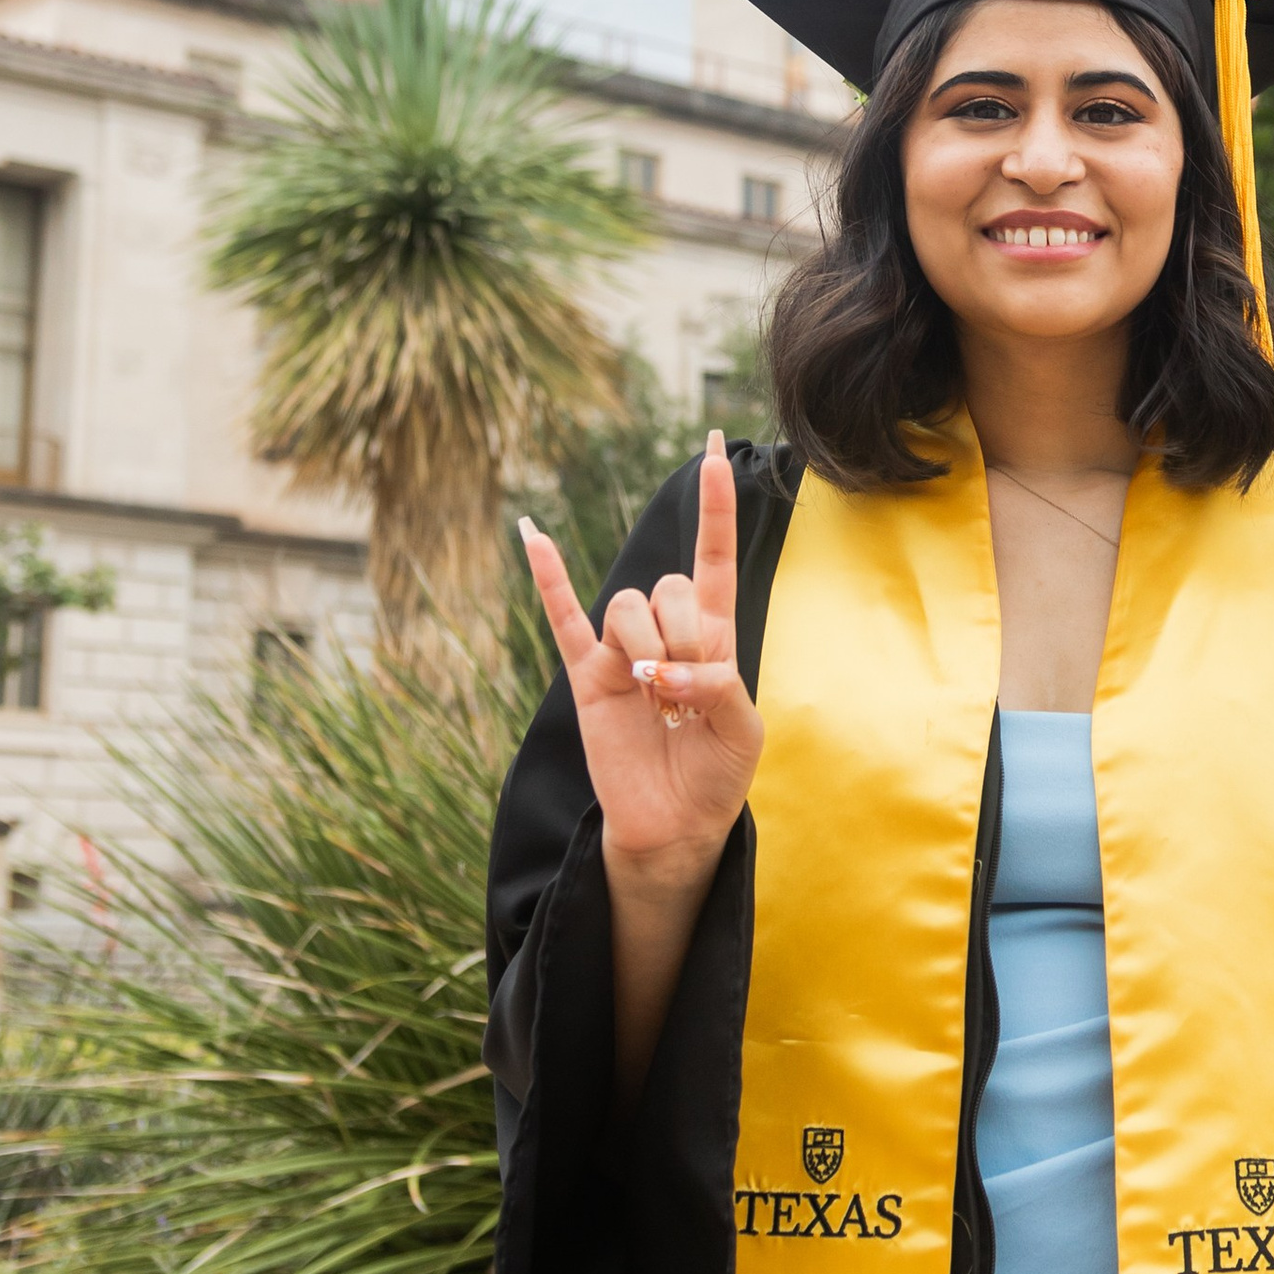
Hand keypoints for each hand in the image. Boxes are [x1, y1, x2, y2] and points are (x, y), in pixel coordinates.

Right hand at [519, 431, 763, 891]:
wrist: (675, 826)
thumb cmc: (717, 775)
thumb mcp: (741, 728)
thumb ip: (716, 684)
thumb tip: (660, 673)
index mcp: (713, 635)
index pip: (713, 556)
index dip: (717, 506)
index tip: (720, 448)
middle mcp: (665, 634)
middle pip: (670, 587)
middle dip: (688, 635)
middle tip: (689, 688)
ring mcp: (622, 652)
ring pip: (629, 607)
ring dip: (648, 648)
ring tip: (657, 698)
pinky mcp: (587, 678)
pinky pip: (562, 619)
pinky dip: (548, 577)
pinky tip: (531, 533)